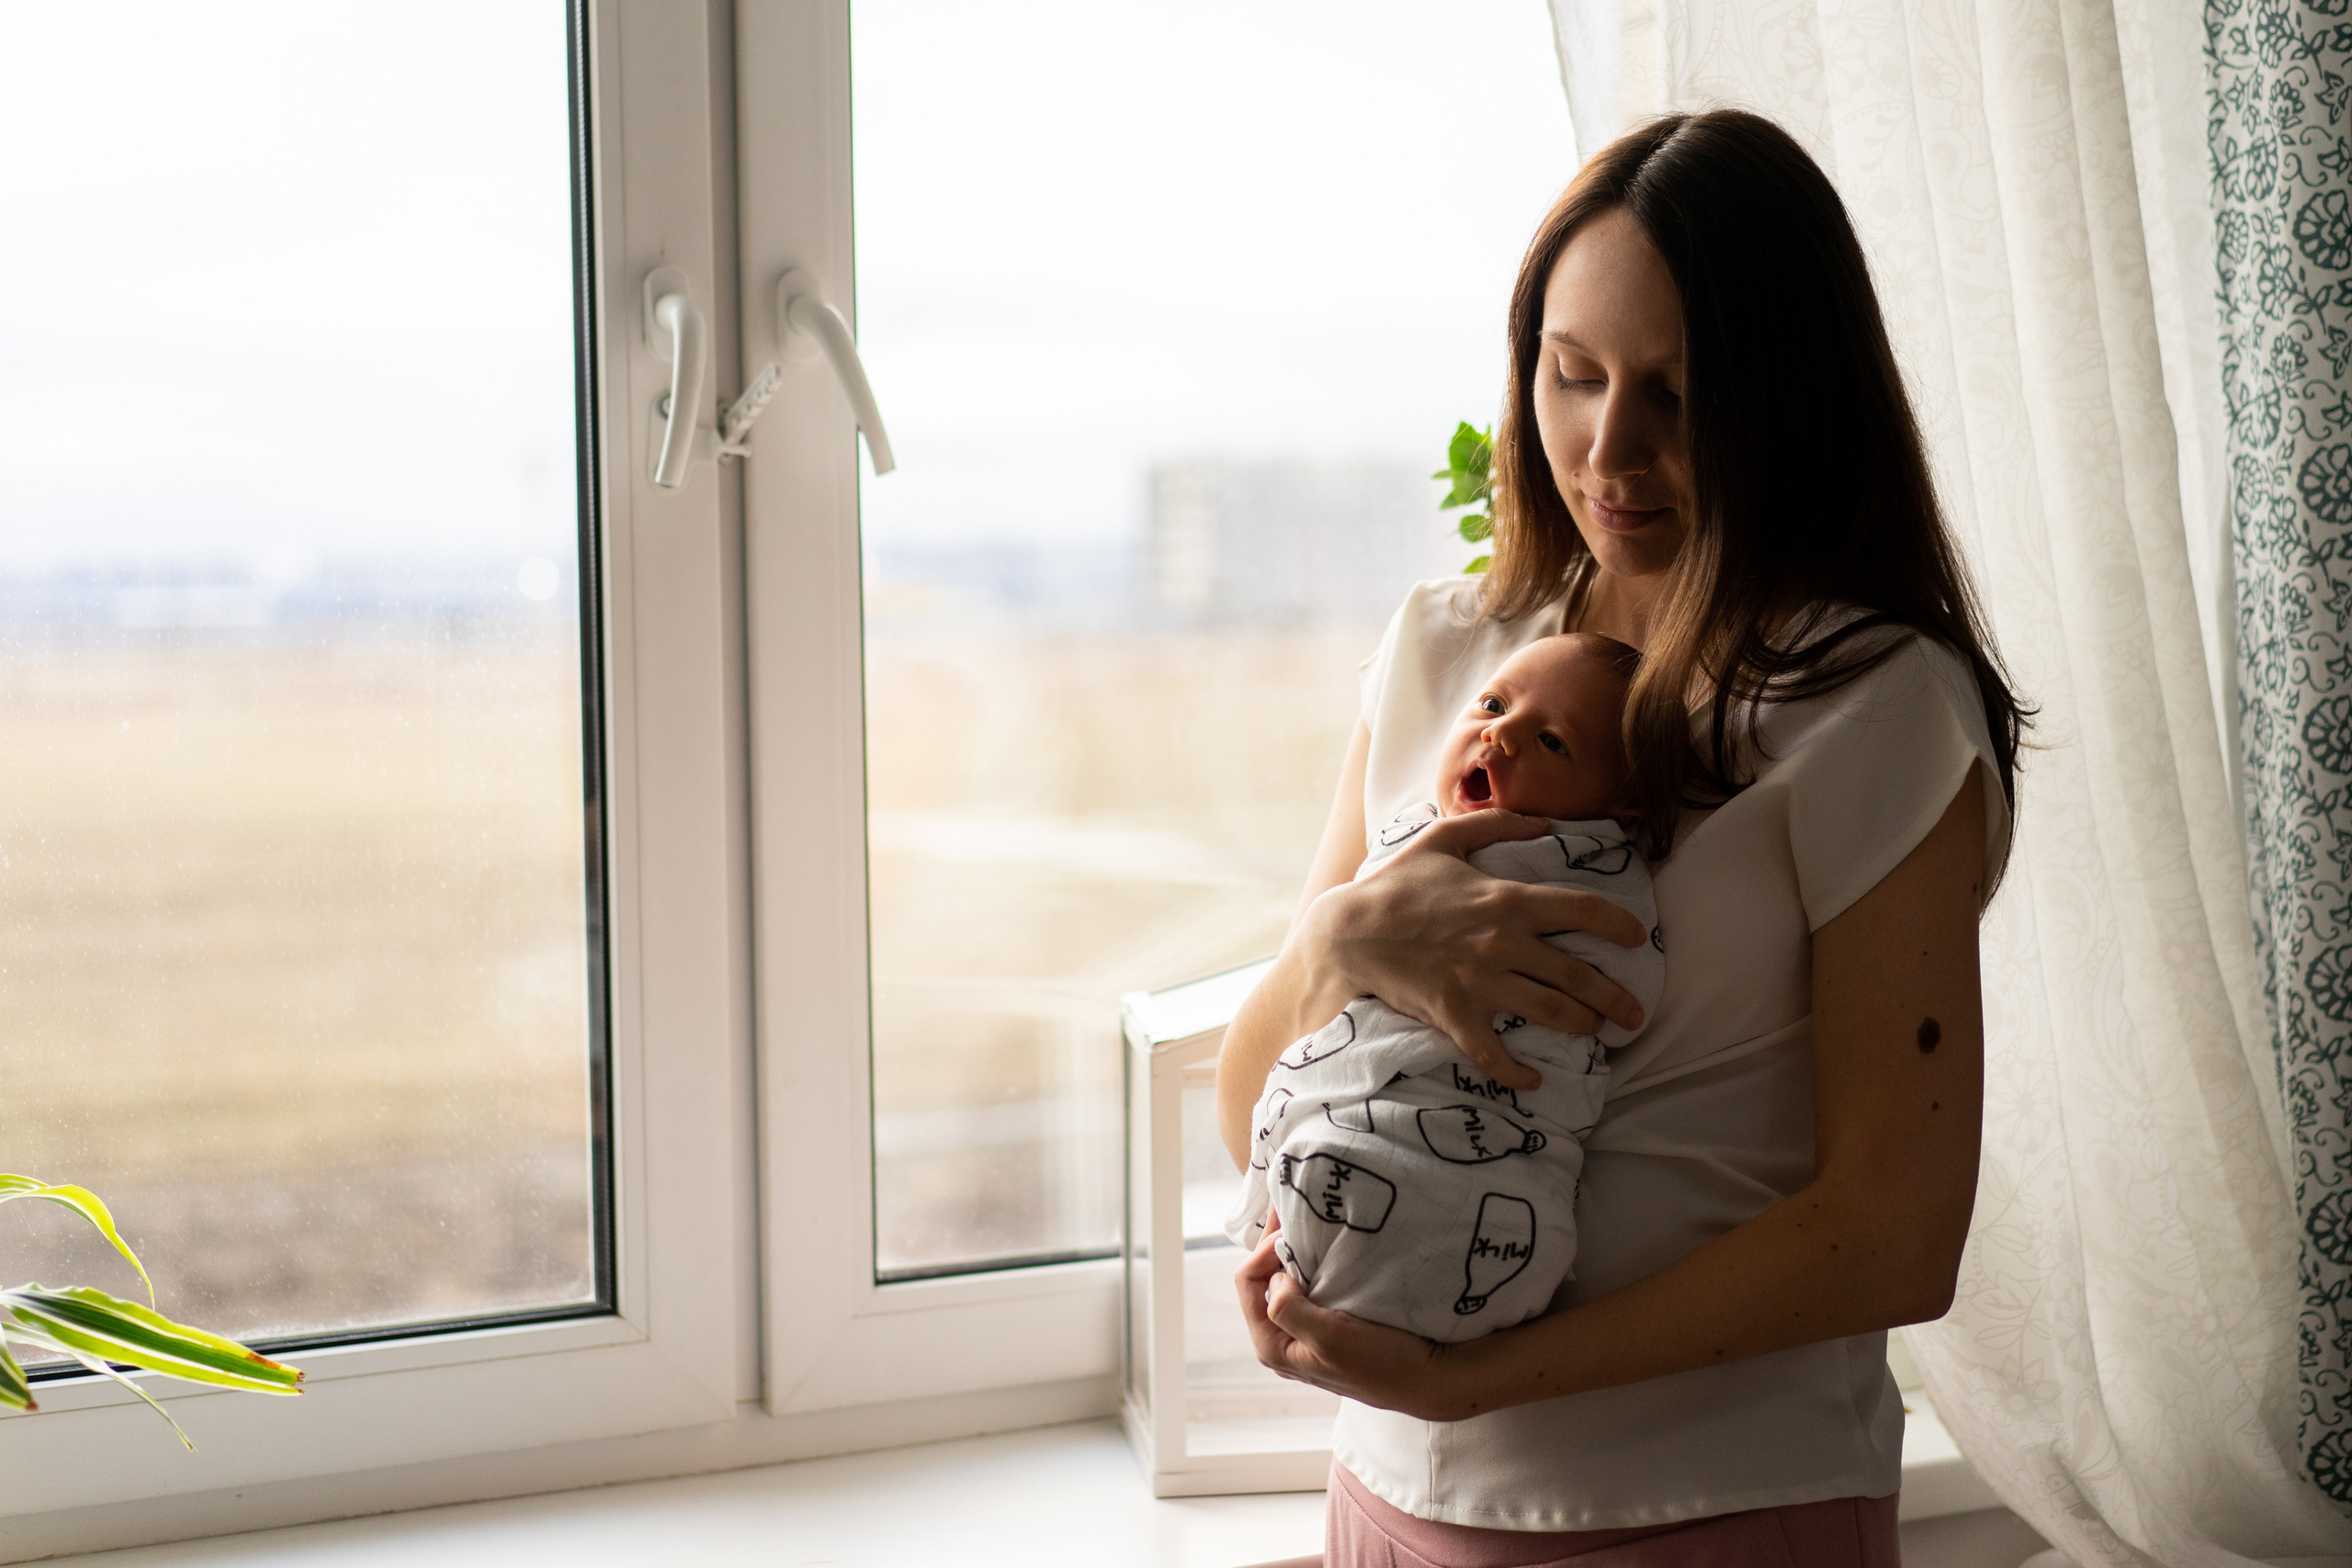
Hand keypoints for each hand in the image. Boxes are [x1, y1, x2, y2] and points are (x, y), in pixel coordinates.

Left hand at [1233, 1216, 1483, 1421]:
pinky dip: (1313, 1262)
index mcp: (1273, 1345)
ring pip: (1286, 1279)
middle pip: (1263, 1277)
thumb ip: (1288, 1309)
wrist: (1430, 1378)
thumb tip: (1276, 1277)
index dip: (1264, 1251)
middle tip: (1294, 1209)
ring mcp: (1306, 1331)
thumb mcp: (1330, 1337)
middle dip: (1276, 1244)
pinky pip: (1309, 1285)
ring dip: (1294, 1251)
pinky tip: (1327, 1246)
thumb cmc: (1382, 1362)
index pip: (1247, 1281)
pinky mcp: (1330, 1323)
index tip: (1292, 1230)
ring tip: (1308, 1222)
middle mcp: (1284, 1338)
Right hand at [1298, 808, 1646, 1088]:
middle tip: (1635, 1014)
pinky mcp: (1456, 1015)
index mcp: (1507, 900)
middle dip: (1616, 998)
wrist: (1347, 934)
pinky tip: (1535, 1080)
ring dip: (1583, 1027)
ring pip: (1551, 1012)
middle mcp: (1503, 944)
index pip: (1582, 909)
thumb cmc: (1394, 884)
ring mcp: (1481, 983)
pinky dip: (1519, 1073)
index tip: (1638, 938)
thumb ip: (1494, 824)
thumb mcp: (1441, 840)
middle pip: (1579, 975)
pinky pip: (1496, 1054)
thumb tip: (1542, 822)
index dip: (1618, 924)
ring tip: (1598, 1034)